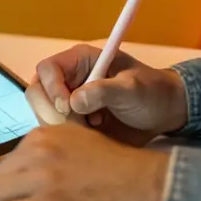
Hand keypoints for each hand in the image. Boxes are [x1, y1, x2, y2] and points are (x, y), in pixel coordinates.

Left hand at [0, 121, 169, 200]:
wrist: (146, 187)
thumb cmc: (121, 170)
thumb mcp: (83, 143)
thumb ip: (54, 149)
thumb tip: (29, 171)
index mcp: (47, 134)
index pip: (11, 159)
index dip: (20, 180)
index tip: (32, 192)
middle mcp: (39, 151)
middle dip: (10, 196)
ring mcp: (40, 178)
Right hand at [32, 44, 187, 146]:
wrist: (163, 115)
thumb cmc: (151, 92)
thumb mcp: (133, 88)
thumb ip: (105, 91)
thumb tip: (75, 102)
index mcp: (81, 60)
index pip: (47, 69)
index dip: (52, 87)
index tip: (68, 107)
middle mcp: (69, 80)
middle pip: (38, 94)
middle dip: (53, 112)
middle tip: (80, 124)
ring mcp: (69, 103)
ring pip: (44, 117)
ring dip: (62, 128)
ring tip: (93, 128)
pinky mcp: (73, 124)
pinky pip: (56, 134)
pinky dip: (68, 140)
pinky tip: (92, 138)